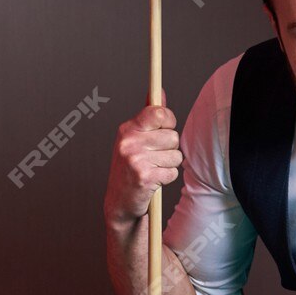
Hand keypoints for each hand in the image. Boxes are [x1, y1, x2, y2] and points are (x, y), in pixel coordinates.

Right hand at [104, 104, 181, 224]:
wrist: (120, 202)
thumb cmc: (130, 168)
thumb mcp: (134, 139)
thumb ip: (148, 115)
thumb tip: (159, 92)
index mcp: (127, 129)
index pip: (159, 113)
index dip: (169, 121)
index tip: (164, 129)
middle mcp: (129, 142)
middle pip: (172, 136)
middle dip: (170, 149)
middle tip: (154, 157)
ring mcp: (135, 159)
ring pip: (175, 155)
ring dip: (169, 165)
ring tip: (153, 169)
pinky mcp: (144, 177)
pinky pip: (172, 172)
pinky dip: (166, 178)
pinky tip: (153, 180)